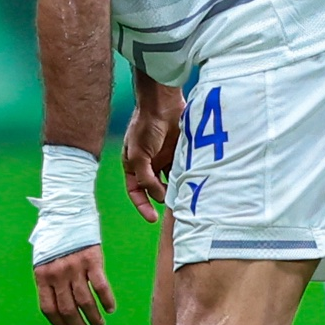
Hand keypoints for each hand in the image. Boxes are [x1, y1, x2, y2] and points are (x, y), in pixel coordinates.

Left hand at [35, 244, 115, 324]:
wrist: (66, 215)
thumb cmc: (54, 240)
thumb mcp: (43, 261)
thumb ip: (48, 281)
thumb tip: (58, 307)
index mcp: (42, 276)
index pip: (49, 308)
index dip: (58, 323)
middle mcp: (57, 274)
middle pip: (68, 309)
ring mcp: (75, 268)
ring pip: (85, 302)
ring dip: (93, 317)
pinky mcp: (92, 261)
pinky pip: (101, 287)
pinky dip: (107, 301)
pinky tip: (110, 308)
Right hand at [122, 81, 181, 220]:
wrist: (161, 105)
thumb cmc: (144, 127)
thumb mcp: (138, 155)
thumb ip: (146, 178)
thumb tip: (158, 196)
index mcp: (133, 166)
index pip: (135, 191)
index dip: (142, 205)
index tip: (152, 218)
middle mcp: (148, 165)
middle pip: (153, 189)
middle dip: (161, 200)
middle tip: (172, 210)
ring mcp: (163, 159)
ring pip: (169, 182)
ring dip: (175, 190)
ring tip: (183, 199)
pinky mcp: (178, 154)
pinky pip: (182, 171)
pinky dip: (185, 178)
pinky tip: (191, 184)